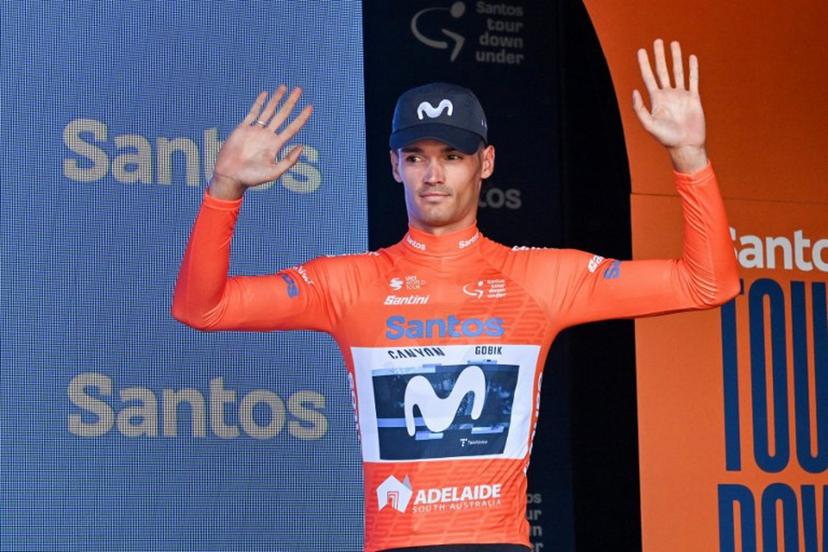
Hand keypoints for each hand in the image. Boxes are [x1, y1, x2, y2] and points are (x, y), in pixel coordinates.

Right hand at [209, 86, 312, 198]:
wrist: (230, 176)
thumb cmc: (252, 178)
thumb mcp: (274, 172)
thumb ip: (289, 161)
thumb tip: (302, 146)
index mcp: (276, 145)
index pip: (292, 128)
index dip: (302, 118)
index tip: (310, 107)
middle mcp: (267, 136)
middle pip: (282, 115)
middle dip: (291, 102)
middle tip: (299, 90)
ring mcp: (255, 131)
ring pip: (268, 110)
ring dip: (276, 99)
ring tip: (284, 87)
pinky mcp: (243, 129)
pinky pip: (253, 113)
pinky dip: (259, 103)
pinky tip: (265, 94)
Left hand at [633, 39, 706, 171]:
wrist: (685, 145)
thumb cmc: (666, 138)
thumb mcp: (649, 124)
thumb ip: (639, 108)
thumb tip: (634, 90)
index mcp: (656, 100)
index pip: (648, 77)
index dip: (644, 64)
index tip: (641, 51)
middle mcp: (667, 95)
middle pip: (662, 70)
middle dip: (659, 56)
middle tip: (657, 41)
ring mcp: (681, 95)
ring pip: (678, 71)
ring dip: (676, 58)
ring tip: (674, 44)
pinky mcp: (694, 98)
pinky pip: (693, 80)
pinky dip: (692, 68)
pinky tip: (691, 58)